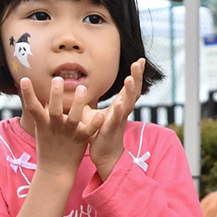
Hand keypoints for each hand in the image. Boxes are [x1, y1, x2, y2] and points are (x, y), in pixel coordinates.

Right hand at [19, 77, 101, 177]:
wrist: (55, 169)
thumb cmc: (48, 146)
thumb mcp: (41, 128)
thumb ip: (42, 112)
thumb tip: (38, 94)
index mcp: (43, 124)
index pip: (32, 107)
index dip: (27, 93)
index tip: (24, 79)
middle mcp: (55, 127)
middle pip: (55, 109)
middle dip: (56, 94)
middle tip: (57, 79)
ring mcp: (69, 133)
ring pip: (74, 117)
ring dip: (78, 103)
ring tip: (82, 88)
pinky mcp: (81, 139)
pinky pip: (89, 130)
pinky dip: (94, 123)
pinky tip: (100, 114)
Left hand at [88, 58, 145, 179]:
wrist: (105, 155)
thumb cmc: (99, 133)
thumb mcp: (93, 113)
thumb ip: (88, 101)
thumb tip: (77, 89)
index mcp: (120, 106)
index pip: (130, 87)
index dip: (135, 74)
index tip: (139, 60)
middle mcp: (122, 111)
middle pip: (134, 91)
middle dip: (137, 77)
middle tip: (139, 62)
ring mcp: (118, 120)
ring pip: (127, 103)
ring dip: (129, 91)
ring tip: (130, 79)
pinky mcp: (111, 130)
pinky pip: (117, 120)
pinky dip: (119, 111)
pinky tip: (120, 103)